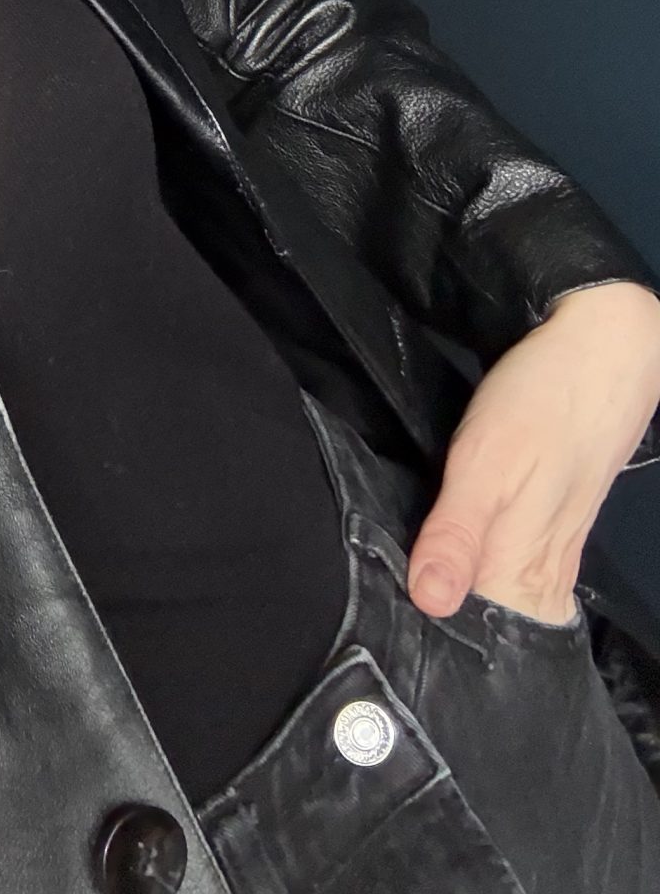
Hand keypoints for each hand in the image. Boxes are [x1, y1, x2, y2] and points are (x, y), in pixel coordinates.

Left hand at [408, 280, 659, 623]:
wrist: (603, 351)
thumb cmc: (537, 403)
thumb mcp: (483, 461)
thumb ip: (458, 534)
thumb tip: (429, 604)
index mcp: (523, 566)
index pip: (479, 635)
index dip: (434, 640)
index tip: (389, 640)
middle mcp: (544, 571)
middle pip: (495, 624)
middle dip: (448, 630)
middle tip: (388, 627)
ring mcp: (556, 548)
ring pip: (510, 602)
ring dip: (468, 605)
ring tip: (414, 605)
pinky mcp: (557, 524)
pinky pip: (521, 573)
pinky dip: (490, 581)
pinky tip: (460, 574)